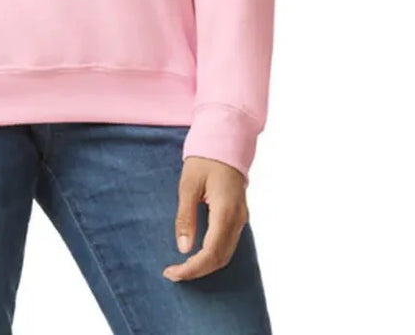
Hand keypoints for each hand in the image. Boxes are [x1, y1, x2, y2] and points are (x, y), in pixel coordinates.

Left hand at [163, 156, 248, 281]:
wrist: (226, 140)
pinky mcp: (239, 216)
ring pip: (226, 254)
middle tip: (173, 273)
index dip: (192, 268)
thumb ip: (186, 217)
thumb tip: (183, 248)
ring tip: (182, 267)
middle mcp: (238, 219)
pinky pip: (228, 244)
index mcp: (225, 211)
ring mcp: (241, 218)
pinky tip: (197, 254)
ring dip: (205, 265)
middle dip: (197, 271)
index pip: (211, 252)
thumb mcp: (188, 185)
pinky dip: (213, 255)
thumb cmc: (205, 159)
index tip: (172, 273)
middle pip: (220, 259)